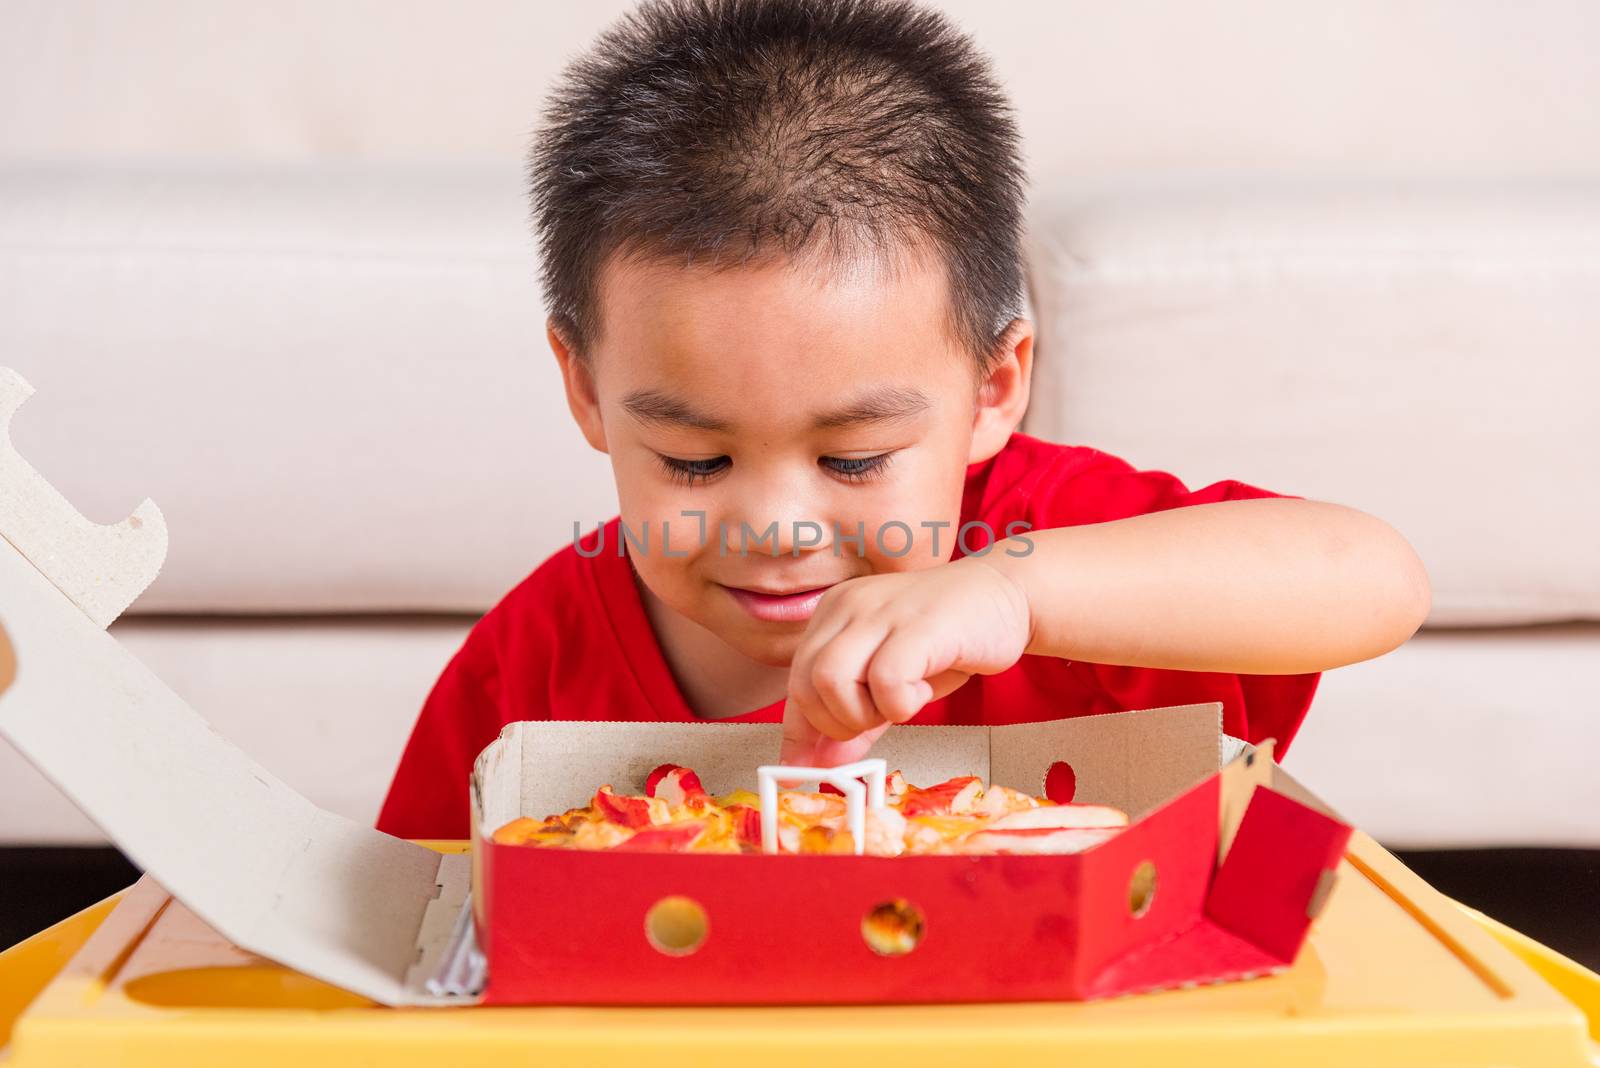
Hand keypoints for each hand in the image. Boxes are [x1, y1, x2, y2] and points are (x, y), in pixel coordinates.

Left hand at [779, 555, 1033, 765]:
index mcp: (833, 615)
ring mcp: (880, 611)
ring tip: (901, 702)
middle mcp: (848, 606)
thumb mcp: (889, 680)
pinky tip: (923, 688)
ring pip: (831, 679)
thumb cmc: (947, 637)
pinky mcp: (917, 624)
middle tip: (879, 720)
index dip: (804, 732)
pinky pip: (884, 679)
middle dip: (837, 724)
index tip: (810, 768)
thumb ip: (853, 719)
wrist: (1006, 597)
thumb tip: (814, 765)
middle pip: (805, 683)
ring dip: (865, 713)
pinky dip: (901, 703)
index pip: (796, 682)